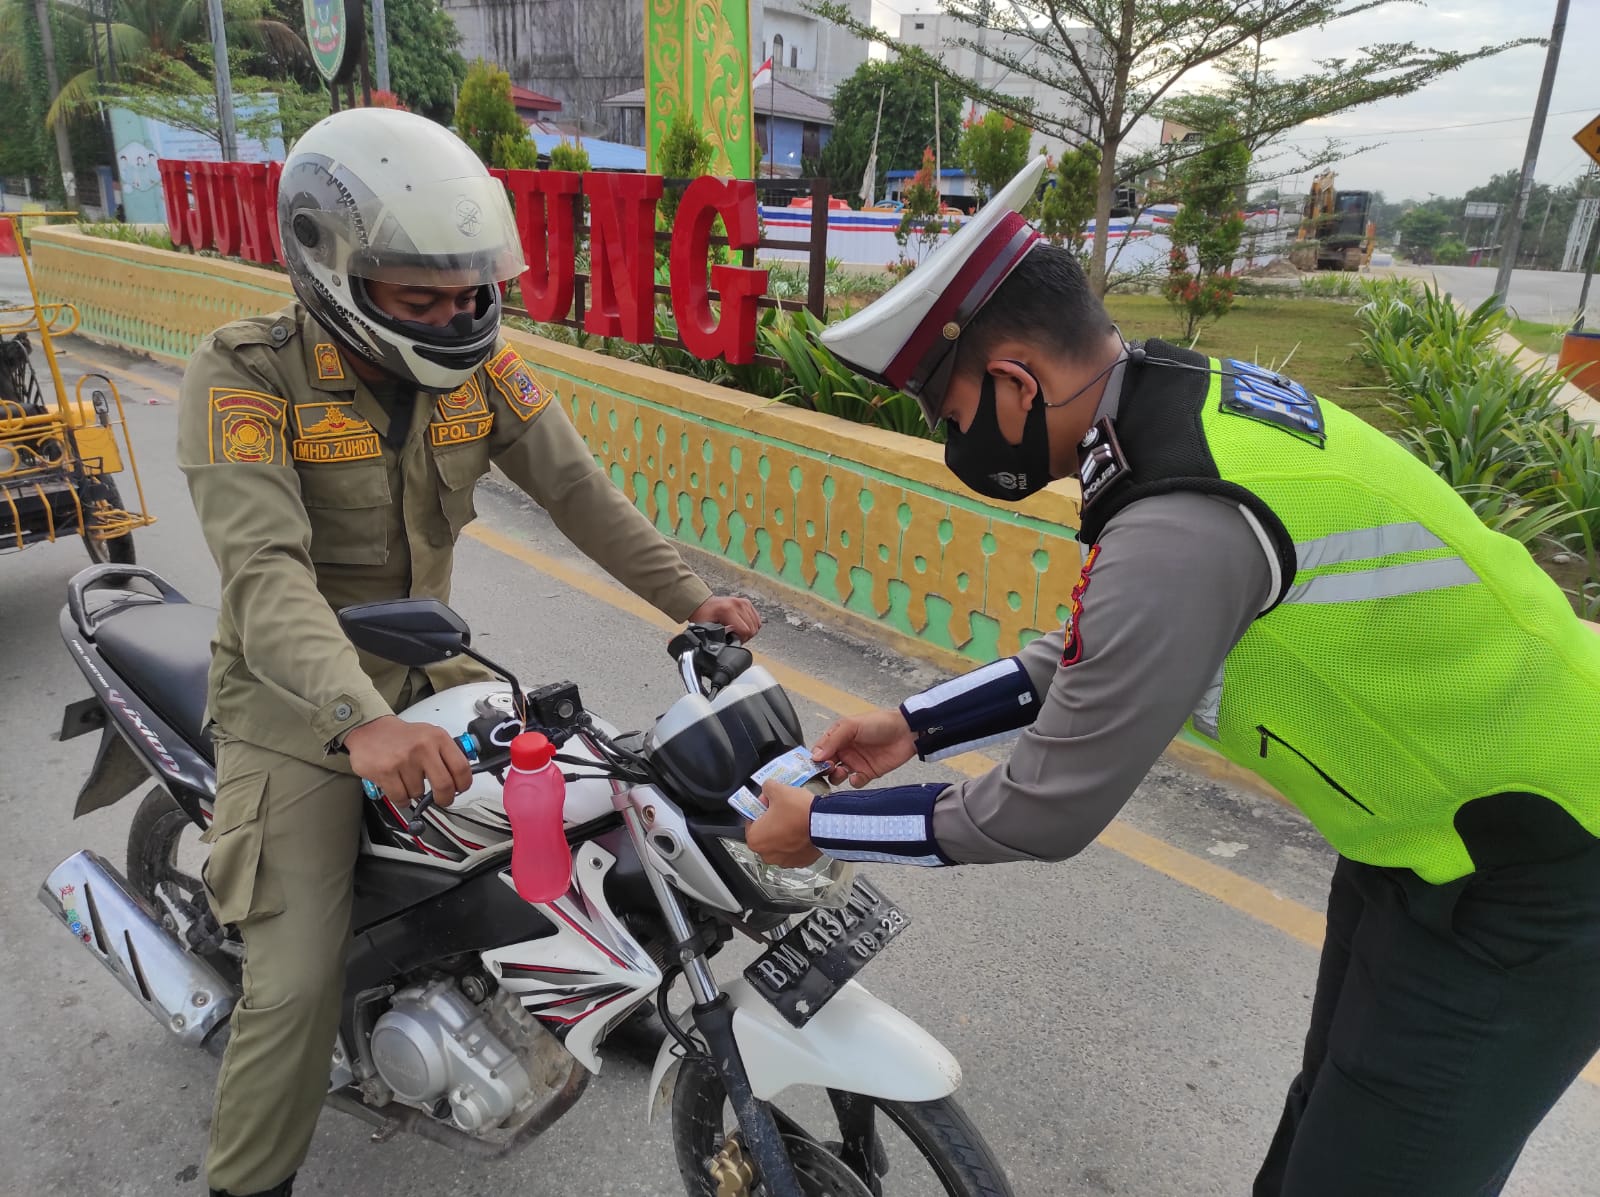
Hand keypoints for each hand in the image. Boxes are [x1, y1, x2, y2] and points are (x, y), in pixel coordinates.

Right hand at [344, 716, 472, 806]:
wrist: (370, 729)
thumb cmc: (401, 737)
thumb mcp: (430, 735)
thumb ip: (446, 753)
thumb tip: (462, 776)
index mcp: (437, 738)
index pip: (461, 767)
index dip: (463, 784)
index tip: (460, 789)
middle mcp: (422, 747)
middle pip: (445, 785)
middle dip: (445, 798)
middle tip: (442, 799)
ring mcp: (403, 760)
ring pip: (419, 793)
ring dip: (414, 793)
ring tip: (408, 779)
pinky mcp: (385, 772)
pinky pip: (401, 798)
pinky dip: (401, 799)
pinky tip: (398, 787)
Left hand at [688, 594, 761, 640]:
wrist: (704, 603)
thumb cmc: (704, 615)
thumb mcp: (706, 627)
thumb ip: (717, 635)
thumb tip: (728, 640)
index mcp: (728, 610)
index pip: (746, 631)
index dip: (741, 640)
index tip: (732, 639)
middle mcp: (738, 604)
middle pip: (753, 629)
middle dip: (744, 636)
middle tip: (734, 636)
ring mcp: (744, 603)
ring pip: (756, 625)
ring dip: (748, 631)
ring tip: (737, 631)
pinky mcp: (747, 603)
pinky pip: (757, 619)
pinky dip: (752, 625)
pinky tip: (742, 626)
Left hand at [747, 780, 821, 866]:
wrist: (826, 824)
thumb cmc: (800, 812)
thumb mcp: (779, 790)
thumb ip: (767, 787)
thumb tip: (768, 788)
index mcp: (755, 839)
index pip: (751, 820)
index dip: (761, 807)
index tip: (770, 802)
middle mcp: (767, 855)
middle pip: (765, 833)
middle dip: (772, 821)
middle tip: (783, 809)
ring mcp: (784, 861)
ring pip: (780, 843)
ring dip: (784, 832)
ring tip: (795, 818)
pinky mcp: (800, 862)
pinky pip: (794, 850)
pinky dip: (797, 841)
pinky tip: (803, 829)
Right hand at [811, 708, 915, 786]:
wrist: (906, 732)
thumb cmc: (879, 723)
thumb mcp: (851, 725)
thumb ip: (832, 740)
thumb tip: (815, 756)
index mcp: (838, 737)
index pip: (820, 750)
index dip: (815, 758)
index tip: (814, 764)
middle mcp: (845, 750)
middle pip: (826, 765)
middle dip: (824, 769)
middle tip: (829, 768)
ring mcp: (856, 762)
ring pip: (838, 776)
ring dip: (836, 777)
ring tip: (842, 772)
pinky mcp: (868, 773)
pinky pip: (855, 782)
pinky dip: (853, 782)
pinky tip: (857, 776)